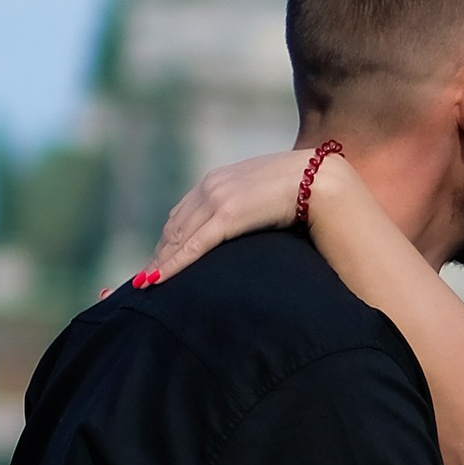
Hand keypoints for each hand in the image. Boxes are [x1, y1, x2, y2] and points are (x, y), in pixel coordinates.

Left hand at [154, 148, 312, 277]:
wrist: (319, 179)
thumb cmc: (301, 190)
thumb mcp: (265, 194)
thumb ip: (247, 205)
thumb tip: (248, 224)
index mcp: (217, 180)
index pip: (183, 214)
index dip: (169, 240)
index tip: (158, 260)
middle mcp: (210, 186)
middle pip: (174, 227)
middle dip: (159, 254)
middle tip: (144, 280)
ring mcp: (217, 199)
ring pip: (178, 238)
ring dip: (161, 263)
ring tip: (147, 285)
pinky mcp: (227, 215)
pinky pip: (193, 245)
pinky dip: (173, 264)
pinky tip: (157, 279)